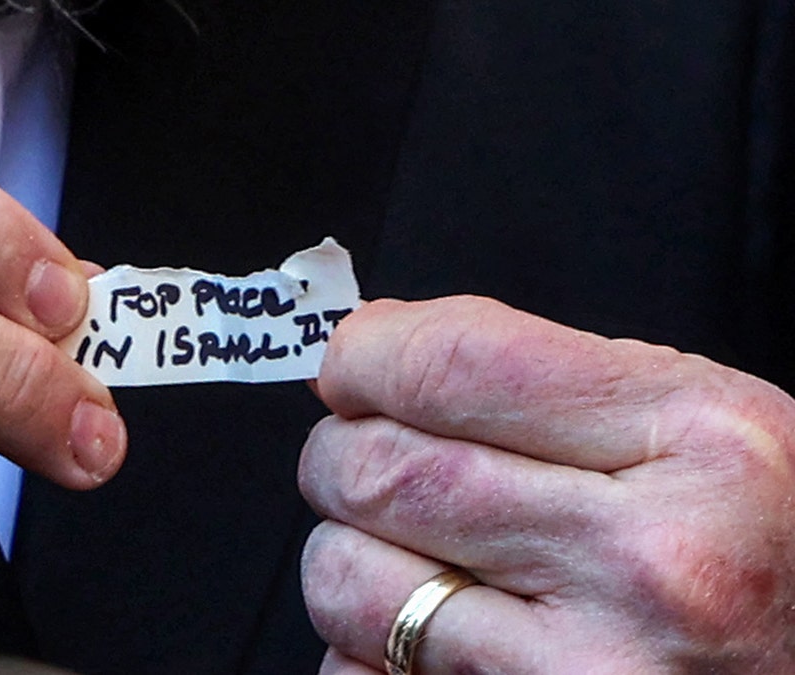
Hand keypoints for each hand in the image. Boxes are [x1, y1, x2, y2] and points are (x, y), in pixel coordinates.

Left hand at [299, 297, 794, 672]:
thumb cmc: (767, 557)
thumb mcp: (703, 430)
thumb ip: (545, 379)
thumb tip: (370, 353)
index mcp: (698, 444)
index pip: (455, 364)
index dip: (367, 355)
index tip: (350, 366)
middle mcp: (647, 564)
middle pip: (380, 470)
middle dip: (345, 456)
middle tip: (376, 463)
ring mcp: (587, 674)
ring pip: (348, 581)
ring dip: (352, 557)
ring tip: (424, 558)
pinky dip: (370, 650)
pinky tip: (445, 639)